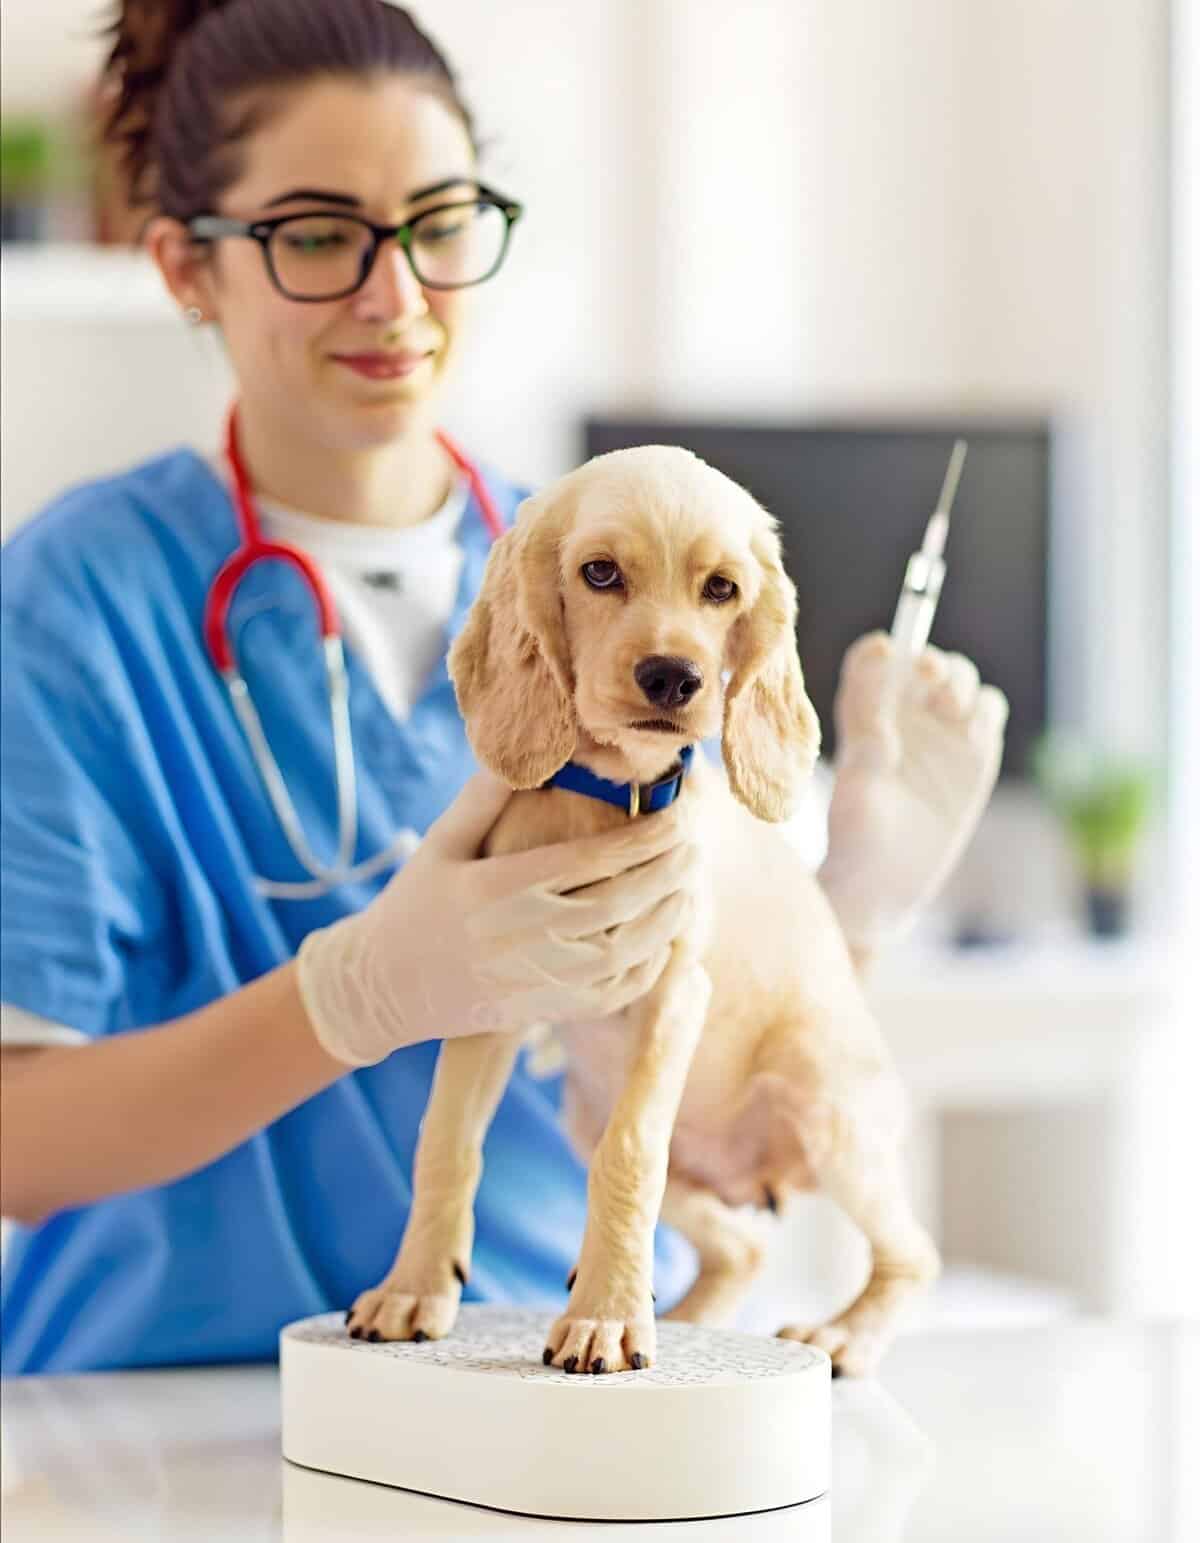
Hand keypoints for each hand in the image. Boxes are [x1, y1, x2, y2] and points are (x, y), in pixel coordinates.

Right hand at [297, 771, 698, 1064]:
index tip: (679, 816)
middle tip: (696, 845)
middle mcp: (525, 935)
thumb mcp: (441, 843)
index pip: (594, 860)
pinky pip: (612, 993)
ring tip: (690, 885)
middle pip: (621, 902)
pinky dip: (648, 967)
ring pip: (625, 950)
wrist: (383, 986)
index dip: (646, 838)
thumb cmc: (414, 904)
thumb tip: (525, 750)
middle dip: (668, 871)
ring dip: (667, 917)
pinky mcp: (544, 1009)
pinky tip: (665, 939)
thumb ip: (484, 797)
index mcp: (501, 888)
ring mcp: (538, 979)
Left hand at [818, 632, 1007, 953]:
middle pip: (927, 661)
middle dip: (933, 660)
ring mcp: (940, 734)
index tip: (890, 654)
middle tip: (931, 676)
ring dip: (961, 682)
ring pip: (962, 681)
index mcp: (864, 715)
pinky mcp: (973, 756)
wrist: (886, 888)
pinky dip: (986, 713)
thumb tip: (883, 660)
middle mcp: (903, 717)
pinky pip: (989, 713)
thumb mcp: (857, 782)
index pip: (876, 659)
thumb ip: (867, 727)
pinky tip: (972, 734)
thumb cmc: (856, 838)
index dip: (886, 649)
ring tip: (949, 708)